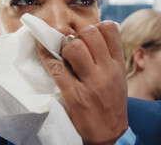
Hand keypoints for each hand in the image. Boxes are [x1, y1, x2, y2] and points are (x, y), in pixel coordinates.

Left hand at [36, 21, 127, 144]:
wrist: (108, 134)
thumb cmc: (111, 103)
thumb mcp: (118, 78)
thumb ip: (107, 57)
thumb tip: (87, 35)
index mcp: (118, 65)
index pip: (109, 29)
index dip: (95, 26)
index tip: (87, 36)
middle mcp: (106, 71)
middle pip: (89, 33)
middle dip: (77, 35)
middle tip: (72, 46)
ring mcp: (90, 83)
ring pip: (73, 47)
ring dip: (64, 47)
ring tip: (63, 56)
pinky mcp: (73, 95)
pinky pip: (56, 67)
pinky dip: (46, 55)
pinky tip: (42, 50)